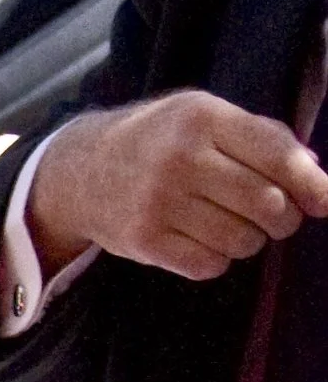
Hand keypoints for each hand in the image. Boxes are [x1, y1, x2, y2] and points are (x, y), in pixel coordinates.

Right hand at [28, 92, 327, 282]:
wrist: (79, 170)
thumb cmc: (157, 141)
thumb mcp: (202, 116)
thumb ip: (261, 138)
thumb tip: (317, 180)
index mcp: (201, 118)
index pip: (278, 157)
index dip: (313, 186)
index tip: (324, 202)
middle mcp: (179, 158)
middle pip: (268, 205)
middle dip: (282, 218)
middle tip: (271, 216)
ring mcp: (157, 201)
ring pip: (243, 241)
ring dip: (247, 240)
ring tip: (226, 224)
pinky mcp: (143, 240)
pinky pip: (210, 265)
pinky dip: (215, 259)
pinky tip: (199, 240)